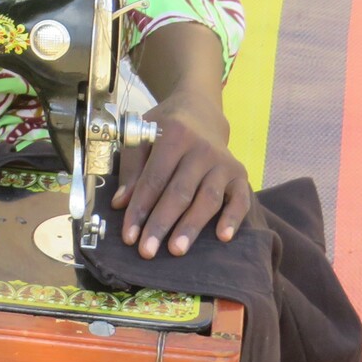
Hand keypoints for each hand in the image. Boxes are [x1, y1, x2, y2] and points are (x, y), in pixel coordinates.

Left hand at [112, 93, 250, 258]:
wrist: (200, 109)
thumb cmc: (164, 128)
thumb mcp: (141, 137)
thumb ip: (131, 169)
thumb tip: (120, 202)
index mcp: (173, 136)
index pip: (153, 179)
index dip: (140, 209)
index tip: (129, 236)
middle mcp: (201, 148)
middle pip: (179, 192)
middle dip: (161, 224)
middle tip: (148, 251)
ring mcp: (223, 162)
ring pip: (207, 199)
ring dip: (191, 227)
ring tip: (176, 250)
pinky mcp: (240, 173)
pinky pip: (240, 198)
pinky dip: (233, 218)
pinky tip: (223, 237)